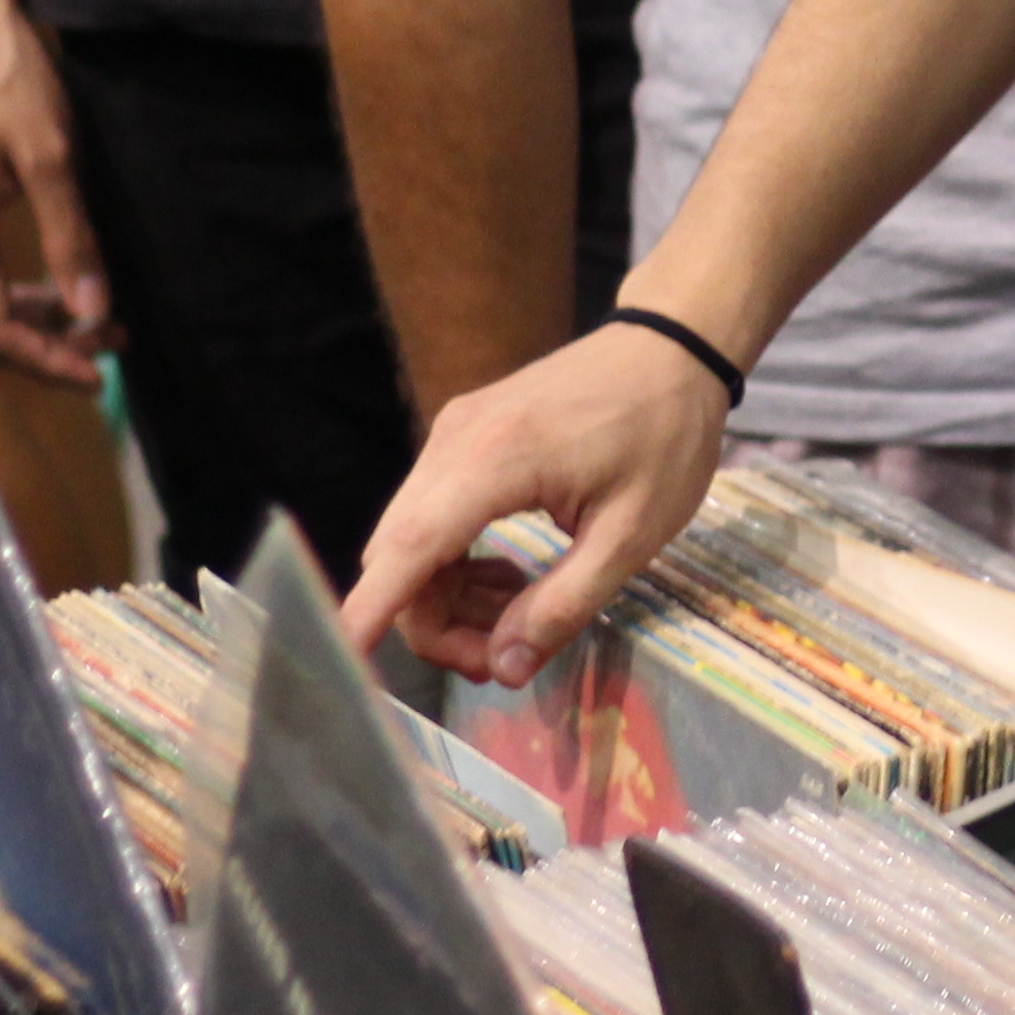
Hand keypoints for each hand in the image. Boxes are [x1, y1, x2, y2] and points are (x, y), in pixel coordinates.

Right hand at [0, 0, 114, 389]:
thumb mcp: (51, 157)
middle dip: (49, 347)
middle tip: (112, 350)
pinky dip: (26, 291)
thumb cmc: (4, 79)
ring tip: (104, 322)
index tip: (99, 373)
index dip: (47, 361)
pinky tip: (68, 286)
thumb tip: (94, 312)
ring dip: (42, 321)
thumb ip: (72, 237)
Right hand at [339, 323, 735, 682]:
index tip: (341, 661)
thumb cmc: (665, 435)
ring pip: (411, 541)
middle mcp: (454, 442)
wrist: (673, 347)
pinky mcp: (463, 436)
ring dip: (449, 598)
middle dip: (437, 625)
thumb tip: (506, 668)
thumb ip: (563, 605)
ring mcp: (453, 434)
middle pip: (400, 556)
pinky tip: (510, 578)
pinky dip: (457, 562)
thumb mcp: (633, 535)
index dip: (369, 611)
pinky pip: (433, 516)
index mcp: (494, 459)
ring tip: (520, 620)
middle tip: (506, 658)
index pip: (407, 548)